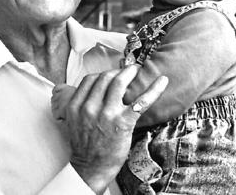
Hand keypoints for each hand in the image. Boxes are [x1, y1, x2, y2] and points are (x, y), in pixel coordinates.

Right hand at [54, 65, 167, 193]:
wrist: (91, 166)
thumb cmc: (85, 144)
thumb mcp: (73, 120)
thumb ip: (80, 103)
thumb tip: (93, 89)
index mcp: (76, 105)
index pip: (90, 79)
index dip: (102, 73)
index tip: (111, 74)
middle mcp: (89, 107)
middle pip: (104, 78)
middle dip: (117, 71)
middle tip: (127, 70)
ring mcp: (106, 114)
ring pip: (119, 83)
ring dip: (130, 73)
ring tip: (137, 70)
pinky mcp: (123, 122)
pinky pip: (141, 101)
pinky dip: (153, 89)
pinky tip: (162, 81)